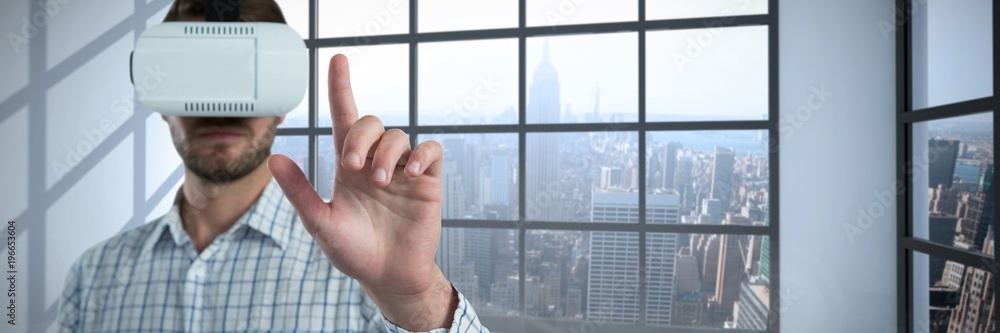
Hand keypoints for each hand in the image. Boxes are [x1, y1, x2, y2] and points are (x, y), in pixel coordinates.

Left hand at [268, 54, 454, 329]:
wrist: (388, 277)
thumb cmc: (353, 252)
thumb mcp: (320, 223)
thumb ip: (300, 192)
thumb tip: (274, 158)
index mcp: (349, 167)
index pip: (344, 118)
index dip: (340, 87)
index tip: (336, 59)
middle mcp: (375, 162)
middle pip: (371, 122)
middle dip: (361, 137)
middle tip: (353, 166)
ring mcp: (403, 171)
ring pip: (398, 136)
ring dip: (386, 153)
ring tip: (380, 182)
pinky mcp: (428, 181)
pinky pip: (431, 150)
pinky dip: (423, 154)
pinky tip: (411, 173)